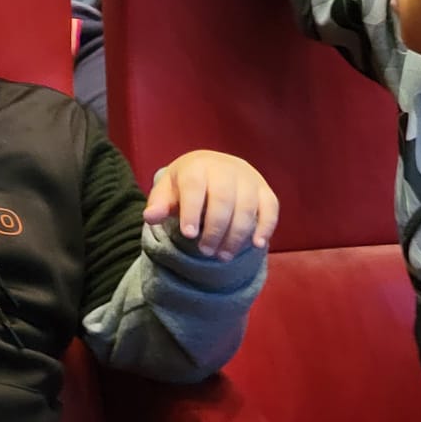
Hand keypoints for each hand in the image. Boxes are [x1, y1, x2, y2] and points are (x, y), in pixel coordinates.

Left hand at [146, 151, 278, 259]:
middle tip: (205, 252)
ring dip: (236, 235)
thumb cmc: (187, 184)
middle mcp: (225, 168)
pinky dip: (266, 226)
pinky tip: (256, 244)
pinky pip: (270, 208)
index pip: (195, 186)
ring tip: (223, 255)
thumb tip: (149, 217)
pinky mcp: (264, 190)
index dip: (192, 210)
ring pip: (247, 207)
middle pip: (223, 199)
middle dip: (215, 229)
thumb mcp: (169, 190)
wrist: (213, 167)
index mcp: (197, 165)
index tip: (189, 235)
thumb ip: (160, 204)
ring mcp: (248, 179)